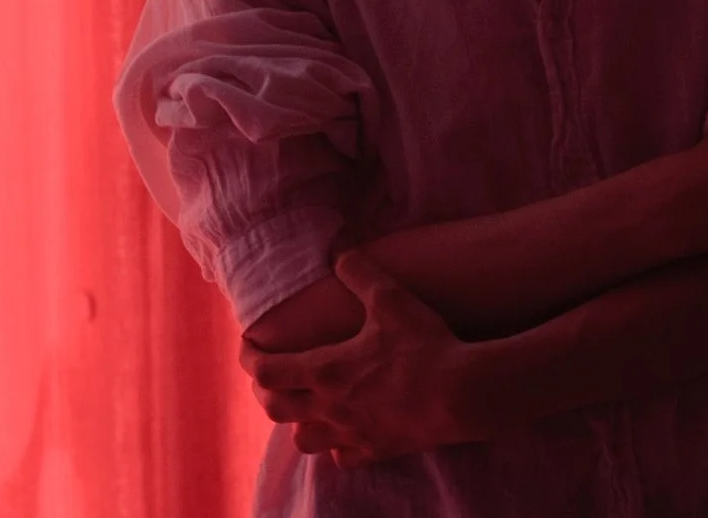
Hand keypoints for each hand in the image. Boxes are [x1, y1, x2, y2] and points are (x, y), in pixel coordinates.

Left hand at [241, 252, 483, 467]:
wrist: (459, 393)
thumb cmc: (422, 346)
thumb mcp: (390, 298)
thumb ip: (359, 272)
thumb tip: (339, 249)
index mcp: (324, 370)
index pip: (267, 370)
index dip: (250, 358)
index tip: (247, 347)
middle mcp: (329, 407)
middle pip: (276, 408)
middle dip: (265, 391)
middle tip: (269, 376)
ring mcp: (351, 432)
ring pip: (303, 440)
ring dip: (297, 422)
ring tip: (304, 406)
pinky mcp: (376, 450)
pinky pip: (342, 457)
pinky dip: (336, 445)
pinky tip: (345, 431)